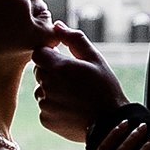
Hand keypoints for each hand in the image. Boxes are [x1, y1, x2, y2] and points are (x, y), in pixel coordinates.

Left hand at [31, 24, 127, 145]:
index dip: (50, 54)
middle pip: (39, 71)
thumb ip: (74, 39)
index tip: (63, 60)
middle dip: (52, 71)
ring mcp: (45, 104)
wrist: (111, 124)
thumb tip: (57, 25)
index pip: (38, 53)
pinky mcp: (46, 120)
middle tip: (73, 79)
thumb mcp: (95, 58)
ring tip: (74, 95)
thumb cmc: (105, 88)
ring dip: (52, 89)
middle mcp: (48, 86)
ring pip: (40, 89)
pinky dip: (54, 106)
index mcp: (59, 67)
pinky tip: (72, 108)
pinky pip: (44, 107)